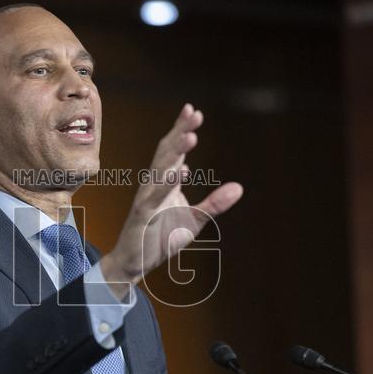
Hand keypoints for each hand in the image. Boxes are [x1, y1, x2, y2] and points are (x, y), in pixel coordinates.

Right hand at [100, 103, 242, 298]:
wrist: (133, 262)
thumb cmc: (160, 238)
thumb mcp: (194, 221)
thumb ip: (215, 204)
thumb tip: (239, 187)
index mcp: (165, 182)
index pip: (174, 151)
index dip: (182, 130)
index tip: (193, 110)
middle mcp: (154, 185)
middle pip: (167, 152)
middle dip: (180, 132)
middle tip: (194, 113)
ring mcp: (147, 197)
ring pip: (161, 169)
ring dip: (175, 152)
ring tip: (190, 136)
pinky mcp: (143, 214)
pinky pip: (156, 196)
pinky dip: (168, 183)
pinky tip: (181, 171)